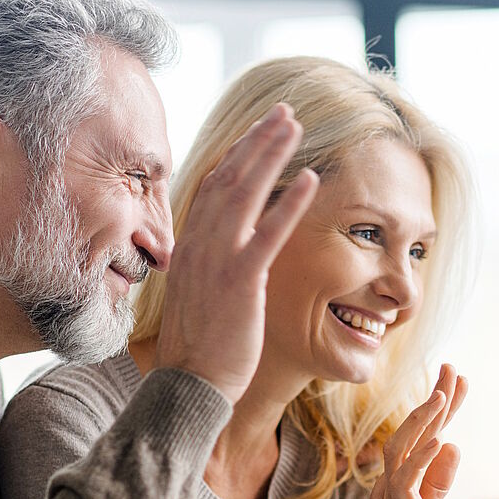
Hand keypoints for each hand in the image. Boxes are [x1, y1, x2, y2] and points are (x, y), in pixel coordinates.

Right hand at [153, 103, 317, 402]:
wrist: (187, 386)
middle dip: (257, 140)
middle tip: (283, 112)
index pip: (212, 186)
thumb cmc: (198, 349)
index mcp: (189, 246)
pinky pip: (268, 234)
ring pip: (246, 193)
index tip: (258, 131)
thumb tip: (222, 251)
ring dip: (272, 155)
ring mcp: (217, 261)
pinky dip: (289, 204)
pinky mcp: (240, 282)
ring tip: (296, 126)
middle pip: (228, 176)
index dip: (237, 154)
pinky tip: (311, 179)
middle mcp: (199, 245)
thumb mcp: (197, 296)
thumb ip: (209, 265)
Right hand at [319, 365, 466, 498]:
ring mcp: (392, 495)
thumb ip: (438, 482)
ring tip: (443, 393)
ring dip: (424, 418)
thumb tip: (453, 446)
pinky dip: (422, 455)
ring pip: (403, 445)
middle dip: (435, 398)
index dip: (441, 408)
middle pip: (413, 430)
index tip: (458, 380)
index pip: (424, 436)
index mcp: (400, 480)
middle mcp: (392, 481)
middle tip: (452, 367)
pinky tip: (439, 437)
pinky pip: (406, 477)